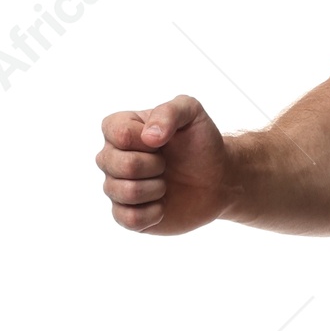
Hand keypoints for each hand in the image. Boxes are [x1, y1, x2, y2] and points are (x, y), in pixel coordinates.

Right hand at [96, 95, 228, 234]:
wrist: (217, 178)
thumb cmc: (200, 143)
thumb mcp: (192, 113)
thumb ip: (170, 111)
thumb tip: (150, 137)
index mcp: (119, 128)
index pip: (118, 134)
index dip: (147, 141)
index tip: (164, 141)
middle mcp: (111, 157)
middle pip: (119, 165)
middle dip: (154, 166)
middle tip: (167, 165)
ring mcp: (116, 187)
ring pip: (123, 192)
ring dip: (156, 189)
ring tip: (166, 184)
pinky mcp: (126, 215)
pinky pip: (128, 219)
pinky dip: (153, 213)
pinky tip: (162, 205)